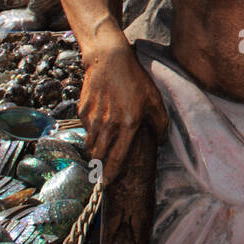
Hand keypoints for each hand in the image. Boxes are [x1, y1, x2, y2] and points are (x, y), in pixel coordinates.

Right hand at [79, 43, 168, 184]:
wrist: (109, 59)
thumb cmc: (135, 80)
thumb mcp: (155, 101)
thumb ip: (161, 124)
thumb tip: (161, 142)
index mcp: (127, 125)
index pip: (117, 157)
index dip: (112, 173)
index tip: (107, 184)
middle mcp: (107, 125)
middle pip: (99, 155)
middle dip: (99, 165)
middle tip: (101, 171)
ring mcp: (92, 118)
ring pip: (90, 143)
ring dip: (94, 150)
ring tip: (99, 151)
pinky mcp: (82, 110)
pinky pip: (85, 128)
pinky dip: (90, 131)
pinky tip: (97, 126)